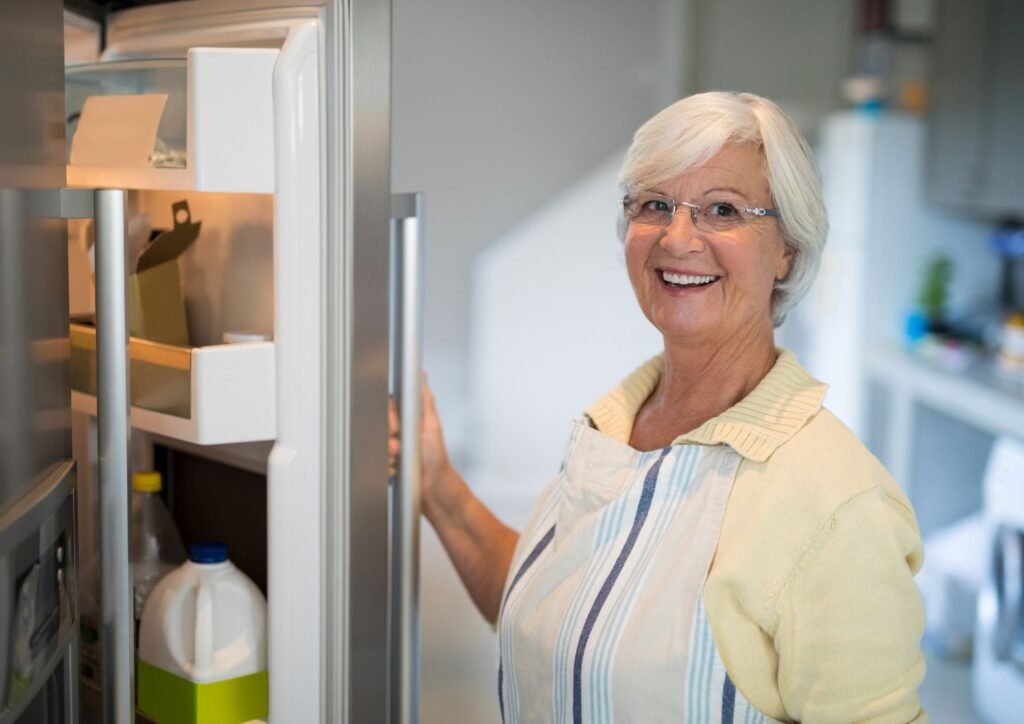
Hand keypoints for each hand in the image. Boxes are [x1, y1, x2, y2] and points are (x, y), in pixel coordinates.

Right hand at [388, 376, 457, 518]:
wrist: (436, 491)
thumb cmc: (438, 460)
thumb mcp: (432, 426)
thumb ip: (425, 401)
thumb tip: (423, 376)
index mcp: (409, 421)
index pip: (387, 410)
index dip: (388, 418)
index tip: (395, 426)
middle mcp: (399, 435)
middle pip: (378, 429)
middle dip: (387, 439)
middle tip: (399, 447)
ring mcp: (393, 452)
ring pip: (375, 448)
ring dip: (386, 456)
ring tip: (400, 460)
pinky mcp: (388, 467)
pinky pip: (375, 465)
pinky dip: (385, 468)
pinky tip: (396, 471)